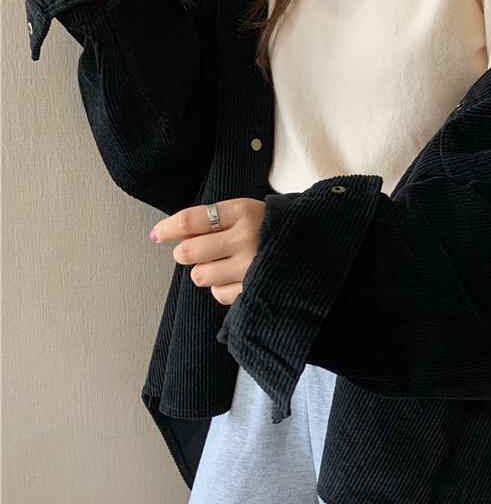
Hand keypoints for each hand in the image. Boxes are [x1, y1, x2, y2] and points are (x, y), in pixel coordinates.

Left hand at [150, 196, 266, 302]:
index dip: (168, 227)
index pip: (191, 219)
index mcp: (242, 211)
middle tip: (195, 251)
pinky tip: (236, 278)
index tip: (157, 234)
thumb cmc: (275, 226)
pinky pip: (218, 293)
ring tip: (223, 264)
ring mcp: (251, 266)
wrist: (319, 244)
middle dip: (185, 253)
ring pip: (200, 275)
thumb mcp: (250, 210)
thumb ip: (217, 219)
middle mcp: (245, 237)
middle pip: (188, 251)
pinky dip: (221, 287)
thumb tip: (173, 233)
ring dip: (204, 271)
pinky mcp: (255, 289)